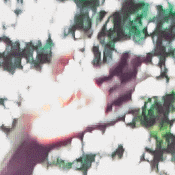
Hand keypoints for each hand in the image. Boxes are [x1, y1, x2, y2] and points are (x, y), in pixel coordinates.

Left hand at [18, 46, 143, 148]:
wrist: (29, 129)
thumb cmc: (37, 105)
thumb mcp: (49, 77)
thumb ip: (60, 60)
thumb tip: (74, 44)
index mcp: (85, 84)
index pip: (108, 70)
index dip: (120, 60)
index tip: (130, 49)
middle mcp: (92, 97)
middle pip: (117, 81)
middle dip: (131, 70)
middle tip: (143, 56)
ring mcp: (93, 111)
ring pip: (118, 97)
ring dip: (132, 87)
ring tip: (145, 75)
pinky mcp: (91, 124)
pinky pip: (111, 118)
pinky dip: (123, 111)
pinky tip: (136, 104)